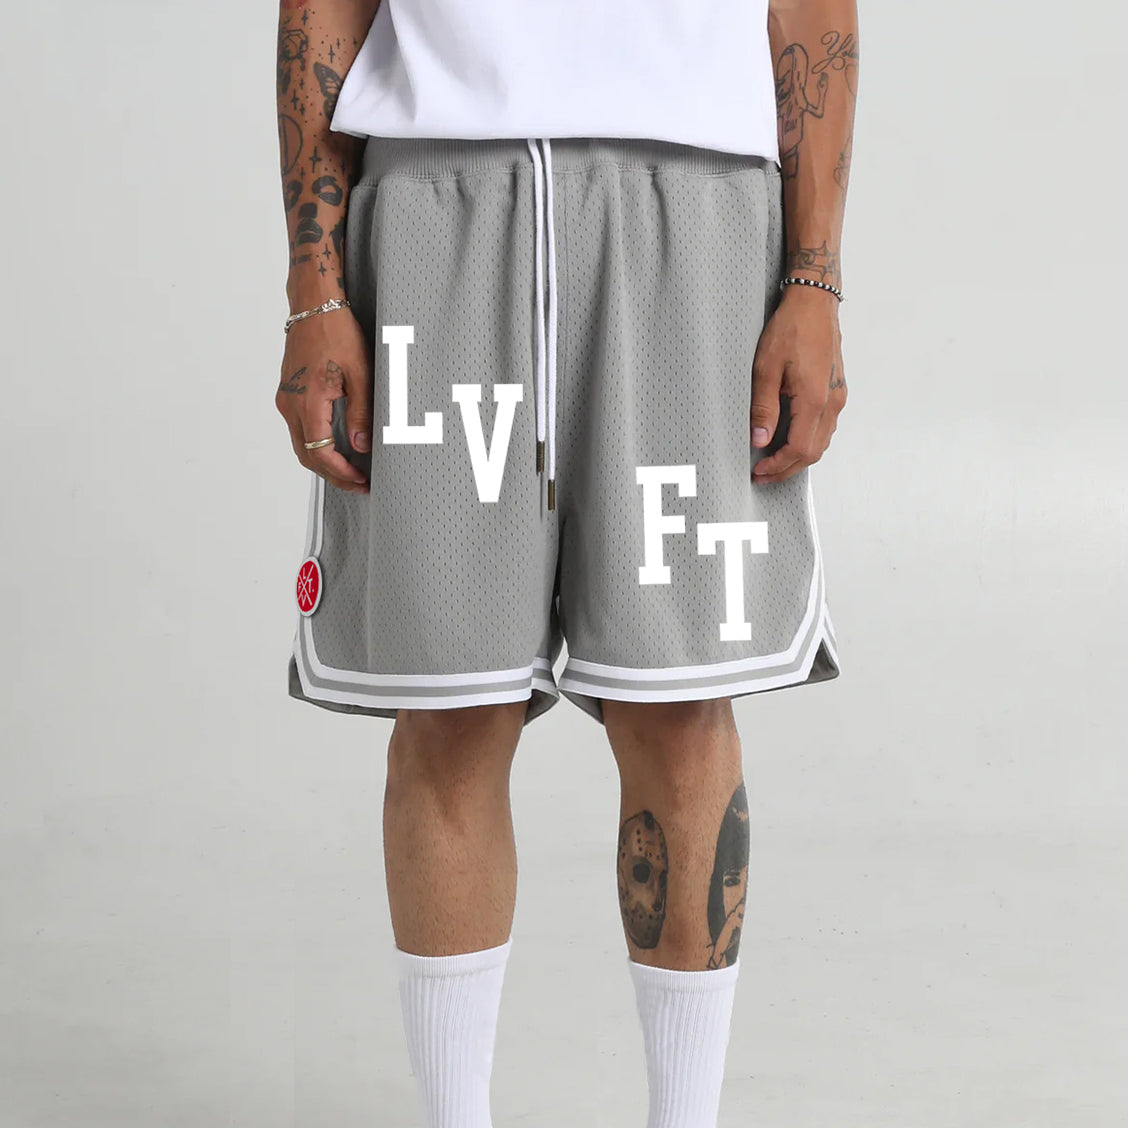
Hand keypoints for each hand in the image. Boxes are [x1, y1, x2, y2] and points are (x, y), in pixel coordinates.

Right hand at [275, 307, 372, 493]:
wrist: (314, 306)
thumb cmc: (338, 333)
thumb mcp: (360, 374)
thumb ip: (361, 414)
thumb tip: (361, 448)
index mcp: (307, 401)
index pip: (320, 453)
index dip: (340, 473)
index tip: (360, 480)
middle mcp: (290, 404)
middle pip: (307, 456)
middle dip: (333, 475)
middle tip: (358, 485)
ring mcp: (286, 400)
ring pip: (301, 445)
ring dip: (324, 463)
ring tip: (350, 472)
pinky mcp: (289, 395)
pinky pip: (299, 431)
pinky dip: (316, 446)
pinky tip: (337, 449)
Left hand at [749, 286, 846, 483]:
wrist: (815, 303)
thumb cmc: (791, 329)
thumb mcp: (765, 368)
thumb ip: (763, 408)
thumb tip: (760, 440)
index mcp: (815, 399)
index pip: (799, 449)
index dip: (778, 466)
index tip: (759, 470)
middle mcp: (832, 402)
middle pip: (814, 452)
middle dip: (787, 469)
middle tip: (763, 475)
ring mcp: (837, 397)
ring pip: (822, 442)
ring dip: (798, 457)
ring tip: (773, 461)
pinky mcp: (836, 390)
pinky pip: (825, 427)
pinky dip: (808, 441)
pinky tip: (789, 439)